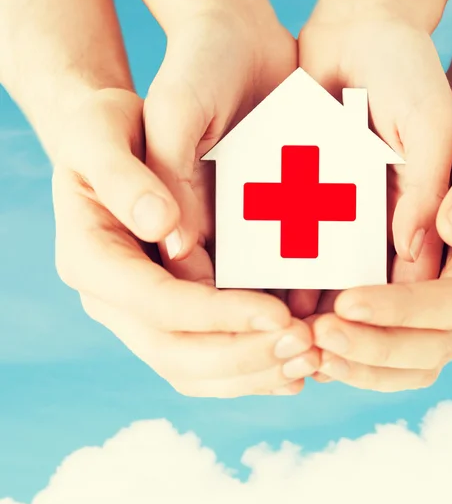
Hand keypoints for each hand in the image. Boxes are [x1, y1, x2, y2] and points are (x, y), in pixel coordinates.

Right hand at [53, 88, 317, 397]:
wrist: (109, 147)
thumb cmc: (105, 131)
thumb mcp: (101, 131)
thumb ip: (123, 177)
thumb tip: (164, 228)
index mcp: (91, 259)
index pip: (156, 303)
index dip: (217, 315)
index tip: (278, 316)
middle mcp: (112, 300)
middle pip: (175, 353)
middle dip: (243, 355)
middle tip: (305, 348)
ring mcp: (139, 315)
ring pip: (193, 370)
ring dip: (252, 373)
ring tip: (308, 361)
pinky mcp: (169, 316)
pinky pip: (206, 361)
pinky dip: (249, 368)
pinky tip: (291, 367)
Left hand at [312, 86, 451, 390]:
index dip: (401, 309)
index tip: (345, 303)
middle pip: (434, 348)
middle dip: (373, 348)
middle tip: (315, 338)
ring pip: (415, 363)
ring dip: (362, 365)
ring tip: (310, 353)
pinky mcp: (423, 305)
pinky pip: (396, 350)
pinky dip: (359, 358)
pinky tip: (318, 349)